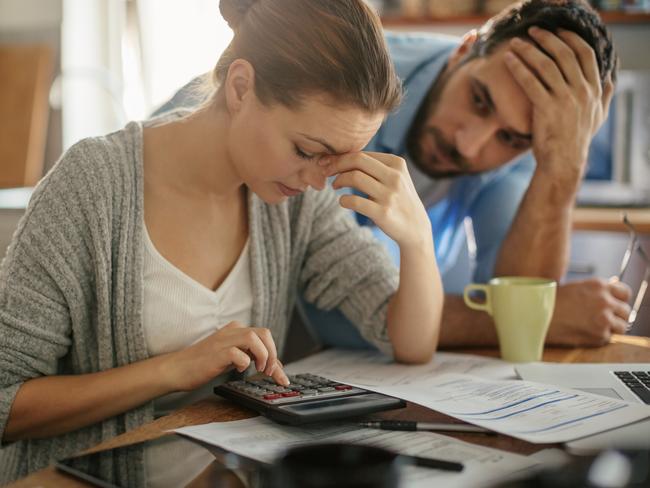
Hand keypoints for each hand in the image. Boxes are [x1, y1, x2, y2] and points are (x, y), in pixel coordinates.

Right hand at [161, 321, 288, 391]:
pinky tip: (240, 369)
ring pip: (254, 338)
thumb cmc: (203, 364)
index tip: (281, 376)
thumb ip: (251, 357)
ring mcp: (224, 341)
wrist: (177, 369)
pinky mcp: (216, 353)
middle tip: (269, 371)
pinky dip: (244, 362)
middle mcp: (232, 331)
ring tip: (259, 369)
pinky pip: (238, 353)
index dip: (276, 355)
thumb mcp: (232, 358)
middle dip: (272, 353)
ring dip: (263, 356)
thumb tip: (274, 366)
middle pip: (264, 333)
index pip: (264, 336)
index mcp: (236, 330)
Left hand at [321, 152, 430, 248]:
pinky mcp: (383, 213)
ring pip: (354, 177)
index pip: (362, 153)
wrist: (415, 228)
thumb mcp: (394, 178)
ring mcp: (390, 195)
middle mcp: (395, 177)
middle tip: (326, 171)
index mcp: (397, 163)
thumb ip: (373, 166)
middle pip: (357, 160)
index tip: (328, 162)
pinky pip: (355, 201)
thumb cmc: (398, 199)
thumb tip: (340, 156)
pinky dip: (343, 200)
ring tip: (335, 186)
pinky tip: (343, 201)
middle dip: (336, 164)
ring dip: (339, 180)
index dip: (340, 157)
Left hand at [505, 27, 614, 184]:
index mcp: (594, 89)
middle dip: (547, 38)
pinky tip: (509, 60)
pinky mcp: (546, 108)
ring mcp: (564, 99)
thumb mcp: (597, 117)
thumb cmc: (577, 140)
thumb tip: (609, 80)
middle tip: (532, 31)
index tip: (557, 31)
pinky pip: (530, 82)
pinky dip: (518, 68)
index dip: (571, 38)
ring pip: (546, 65)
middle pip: (564, 54)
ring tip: (515, 43)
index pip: (585, 54)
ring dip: (529, 50)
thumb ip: (604, 96)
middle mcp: (582, 91)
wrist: (563, 162)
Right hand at [546, 278, 631, 346]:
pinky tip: (583, 333)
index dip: (620, 300)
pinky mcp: (599, 334)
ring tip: (593, 328)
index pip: (625, 292)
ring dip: (610, 328)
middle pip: (625, 311)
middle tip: (602, 319)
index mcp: (598, 285)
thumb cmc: (550, 302)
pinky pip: (608, 338)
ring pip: (621, 326)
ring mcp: (604, 318)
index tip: (615, 305)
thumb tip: (609, 298)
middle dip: (616, 316)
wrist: (536, 316)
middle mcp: (604, 300)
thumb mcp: (575, 288)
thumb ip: (595, 292)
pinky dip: (598, 338)